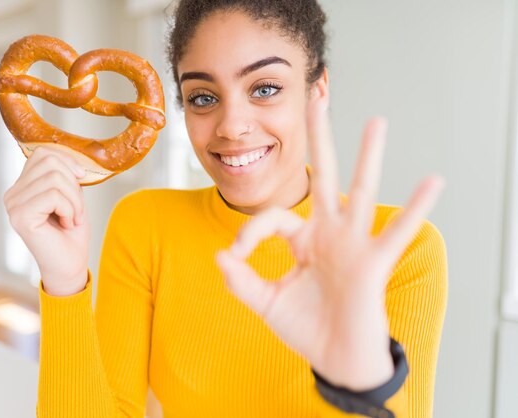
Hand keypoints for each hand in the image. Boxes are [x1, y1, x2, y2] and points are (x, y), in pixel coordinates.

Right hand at [3, 147, 90, 295]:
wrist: (70, 266)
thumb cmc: (71, 233)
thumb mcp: (71, 195)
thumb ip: (64, 174)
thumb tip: (68, 157)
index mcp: (22, 186)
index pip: (42, 153)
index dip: (67, 161)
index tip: (81, 178)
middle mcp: (12, 194)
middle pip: (49, 161)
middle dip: (73, 183)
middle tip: (74, 208)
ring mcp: (13, 205)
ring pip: (54, 177)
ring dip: (74, 199)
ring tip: (71, 217)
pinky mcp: (20, 217)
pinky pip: (53, 195)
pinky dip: (69, 208)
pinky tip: (66, 223)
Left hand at [216, 100, 444, 389]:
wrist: (334, 357)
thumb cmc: (305, 328)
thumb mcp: (265, 302)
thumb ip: (240, 281)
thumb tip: (219, 255)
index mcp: (302, 240)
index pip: (271, 217)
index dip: (248, 232)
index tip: (236, 256)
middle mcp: (329, 233)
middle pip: (323, 176)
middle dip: (319, 139)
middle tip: (317, 98)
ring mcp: (352, 243)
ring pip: (359, 191)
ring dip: (367, 156)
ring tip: (376, 121)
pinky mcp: (373, 261)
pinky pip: (397, 231)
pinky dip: (415, 208)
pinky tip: (433, 182)